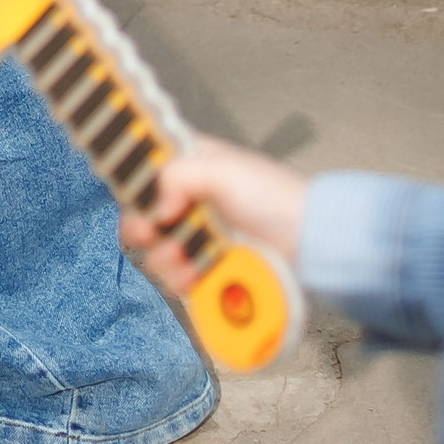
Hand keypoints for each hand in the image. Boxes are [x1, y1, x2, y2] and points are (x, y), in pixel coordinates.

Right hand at [117, 137, 308, 293]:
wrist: (310, 243)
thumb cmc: (275, 197)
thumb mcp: (225, 171)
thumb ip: (179, 176)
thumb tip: (156, 207)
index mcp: (192, 165)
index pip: (147, 169)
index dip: (133, 183)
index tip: (133, 198)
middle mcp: (190, 199)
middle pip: (144, 213)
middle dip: (142, 227)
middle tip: (151, 233)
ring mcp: (199, 235)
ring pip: (158, 248)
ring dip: (163, 256)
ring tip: (182, 258)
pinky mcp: (207, 267)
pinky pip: (178, 276)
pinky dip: (179, 278)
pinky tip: (192, 276)